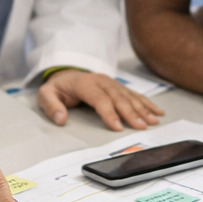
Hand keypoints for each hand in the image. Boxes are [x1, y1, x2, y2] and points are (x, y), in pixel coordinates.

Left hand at [37, 70, 164, 130]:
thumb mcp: (45, 94)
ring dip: (142, 109)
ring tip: (152, 121)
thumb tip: (61, 119)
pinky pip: (134, 95)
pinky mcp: (118, 87)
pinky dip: (146, 103)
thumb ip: (51, 106)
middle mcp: (101, 81)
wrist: (66, 74)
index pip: (99, 99)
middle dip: (131, 112)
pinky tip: (157, 111)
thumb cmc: (58, 88)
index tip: (118, 127)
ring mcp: (111, 83)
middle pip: (118, 97)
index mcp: (84, 83)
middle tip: (141, 126)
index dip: (109, 113)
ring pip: (129, 96)